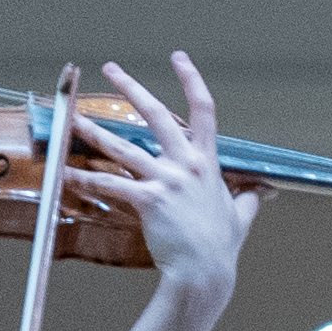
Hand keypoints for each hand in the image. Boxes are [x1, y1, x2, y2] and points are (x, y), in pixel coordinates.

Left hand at [75, 55, 258, 302]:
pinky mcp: (148, 200)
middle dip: (130, 87)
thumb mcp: (242, 215)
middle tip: (110, 68)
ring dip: (94, 132)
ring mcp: (166, 180)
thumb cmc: (221, 246)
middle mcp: (186, 164)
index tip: (179, 58)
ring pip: (122, 147)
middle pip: (155, 114)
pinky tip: (67, 174)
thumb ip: (249, 198)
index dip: (191, 80)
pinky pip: (110, 184)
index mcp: (207, 162)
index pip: (203, 110)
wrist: (204, 271)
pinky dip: (86, 178)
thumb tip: (264, 192)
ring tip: (72, 121)